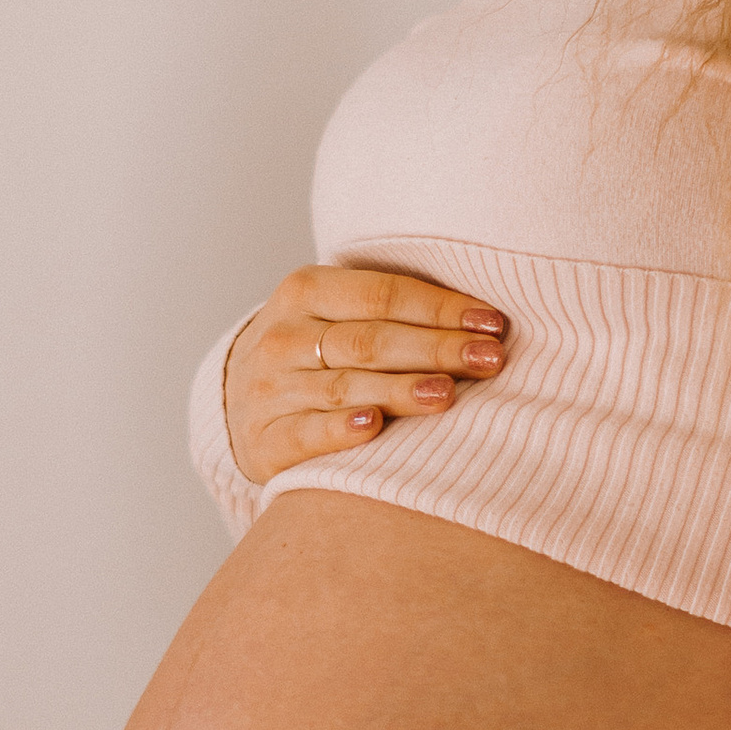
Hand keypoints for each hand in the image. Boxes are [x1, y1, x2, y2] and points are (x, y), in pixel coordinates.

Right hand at [221, 267, 508, 486]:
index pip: (381, 294)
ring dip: (399, 389)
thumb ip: (390, 309)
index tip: (492, 323)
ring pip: (344, 386)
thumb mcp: (334, 313)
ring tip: (447, 394)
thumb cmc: (313, 351)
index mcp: (305, 290)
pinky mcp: (264, 439)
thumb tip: (482, 318)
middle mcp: (283, 336)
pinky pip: (306, 433)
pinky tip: (374, 426)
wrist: (237, 400)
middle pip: (369, 340)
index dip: (440, 307)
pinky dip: (340, 429)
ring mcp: (270, 389)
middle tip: (488, 359)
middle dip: (435, 348)